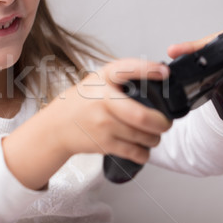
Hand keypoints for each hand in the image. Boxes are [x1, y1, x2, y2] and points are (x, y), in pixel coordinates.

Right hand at [48, 58, 172, 161]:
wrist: (57, 126)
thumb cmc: (83, 102)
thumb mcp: (98, 81)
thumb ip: (123, 78)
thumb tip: (159, 77)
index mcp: (104, 78)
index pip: (127, 69)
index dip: (148, 70)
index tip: (164, 73)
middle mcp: (102, 99)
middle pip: (142, 116)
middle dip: (161, 123)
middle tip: (165, 124)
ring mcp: (102, 123)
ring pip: (143, 136)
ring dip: (154, 139)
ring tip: (153, 136)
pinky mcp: (103, 143)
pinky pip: (134, 152)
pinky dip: (144, 154)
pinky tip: (142, 149)